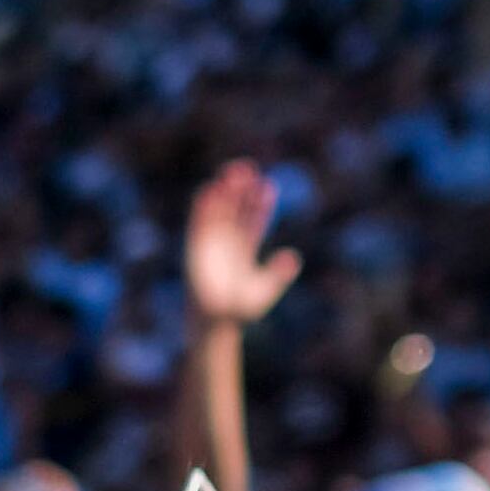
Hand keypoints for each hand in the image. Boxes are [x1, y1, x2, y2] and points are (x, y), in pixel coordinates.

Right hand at [182, 162, 301, 332]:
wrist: (213, 322)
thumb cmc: (238, 310)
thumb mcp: (264, 291)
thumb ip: (278, 274)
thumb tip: (293, 258)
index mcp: (246, 248)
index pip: (254, 219)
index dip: (261, 203)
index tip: (268, 187)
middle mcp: (228, 241)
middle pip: (235, 209)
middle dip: (241, 189)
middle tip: (248, 168)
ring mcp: (211, 243)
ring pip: (218, 211)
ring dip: (223, 192)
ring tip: (231, 173)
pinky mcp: (195, 249)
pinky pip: (199, 223)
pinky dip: (203, 207)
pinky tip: (209, 191)